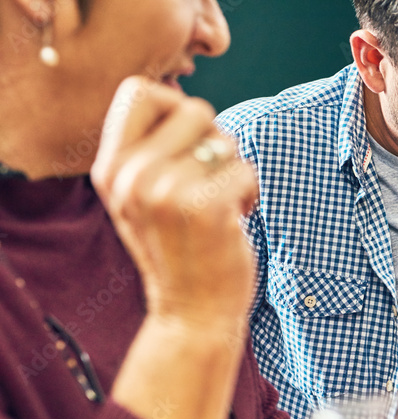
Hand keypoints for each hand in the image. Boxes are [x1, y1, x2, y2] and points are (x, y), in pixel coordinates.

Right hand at [91, 75, 257, 333]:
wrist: (192, 312)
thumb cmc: (180, 249)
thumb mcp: (143, 197)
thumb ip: (150, 151)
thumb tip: (180, 98)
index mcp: (110, 168)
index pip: (138, 90)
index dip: (173, 106)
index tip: (186, 143)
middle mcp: (131, 176)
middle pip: (193, 108)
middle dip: (214, 140)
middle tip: (210, 180)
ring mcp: (164, 191)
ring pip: (225, 141)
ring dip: (234, 170)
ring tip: (220, 204)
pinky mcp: (204, 207)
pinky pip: (246, 170)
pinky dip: (250, 192)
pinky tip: (235, 218)